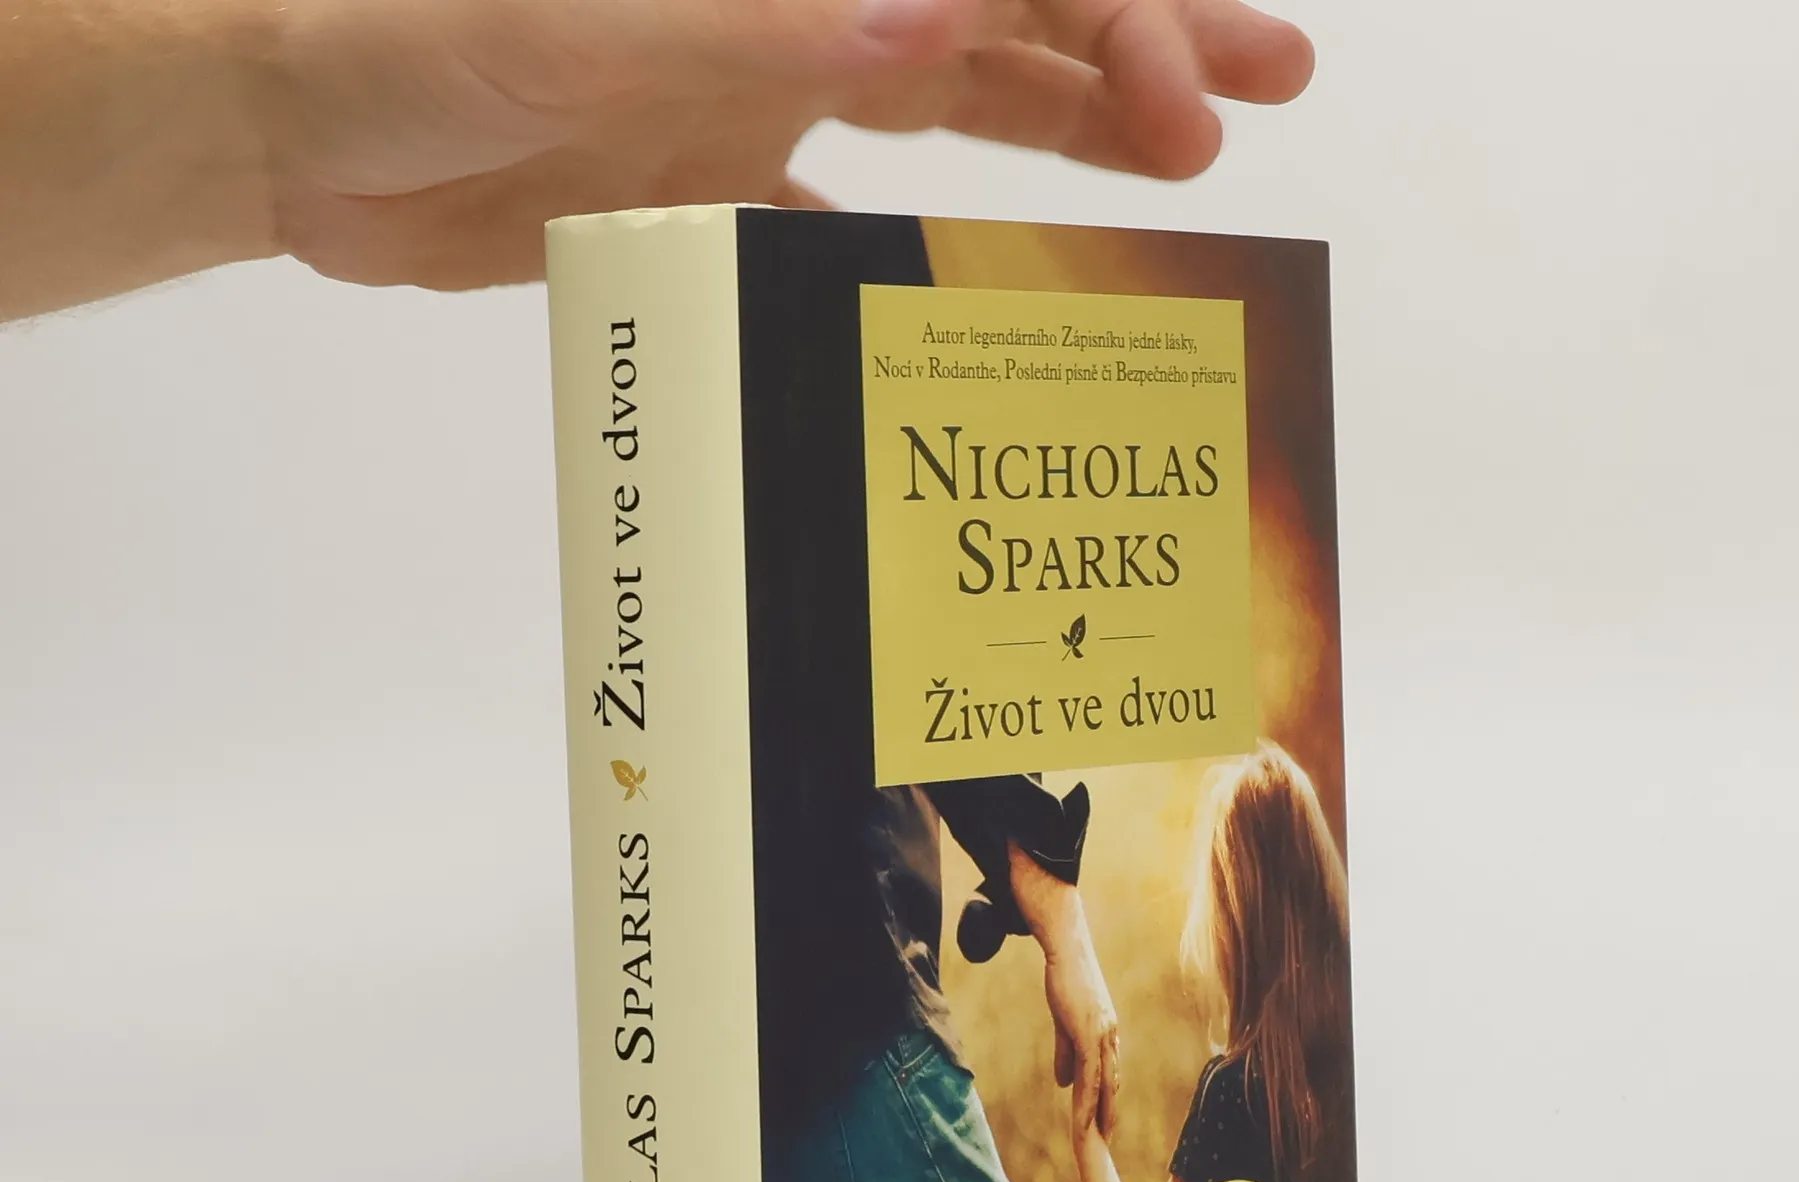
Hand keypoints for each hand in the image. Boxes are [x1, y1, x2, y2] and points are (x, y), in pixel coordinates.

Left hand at [263, 0, 1315, 288]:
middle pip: (1007, 9)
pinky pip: (854, 218)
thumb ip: (749, 25)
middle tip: (1263, 87)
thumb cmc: (392, 32)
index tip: (1189, 87)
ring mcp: (762, 88)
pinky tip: (991, 293)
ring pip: (959, 100)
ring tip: (1182, 159)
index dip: (1112, 4)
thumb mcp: (572, 25)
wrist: (292, 127)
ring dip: (1069, 125)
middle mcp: (795, 4)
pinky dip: (923, 251)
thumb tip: (938, 19)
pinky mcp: (718, 181)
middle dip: (1138, 39)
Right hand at [1008, 845, 1119, 1137]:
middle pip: (1111, 1084)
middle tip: (1106, 1141)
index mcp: (1106, 1033)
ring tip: (1096, 1138)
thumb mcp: (1064, 1020)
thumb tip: (1063, 1082)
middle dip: (1109, 1114)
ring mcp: (1102, 1035)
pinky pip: (1089, 1073)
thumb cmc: (1066, 977)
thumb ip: (1064, 1052)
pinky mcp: (1089, 1031)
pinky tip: (1081, 1115)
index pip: (1108, 1074)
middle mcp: (1110, 1037)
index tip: (1105, 1123)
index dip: (1106, 1100)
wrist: (1067, 948)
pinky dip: (1086, 1096)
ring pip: (1102, 1083)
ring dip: (1098, 1113)